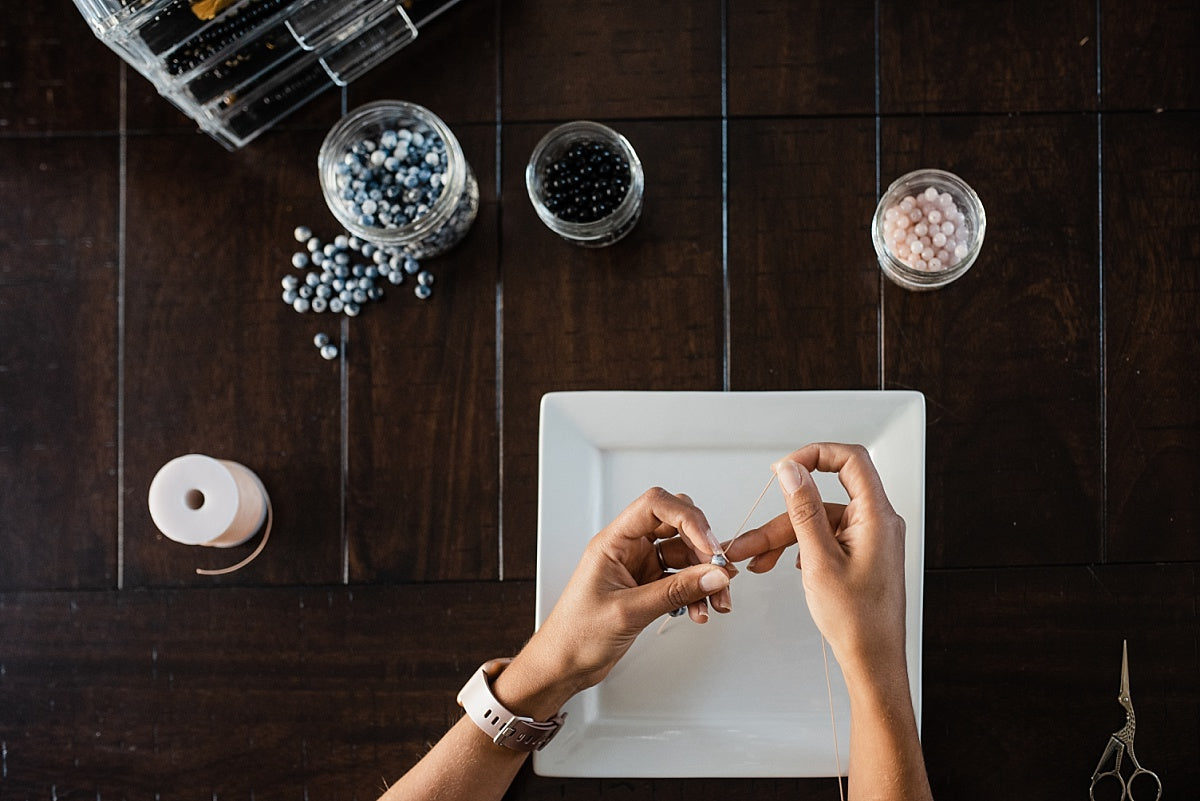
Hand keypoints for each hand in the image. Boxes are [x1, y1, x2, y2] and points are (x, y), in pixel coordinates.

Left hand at [502, 488, 732, 715]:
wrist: (563, 665)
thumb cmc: (576, 635)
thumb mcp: (629, 612)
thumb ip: (675, 592)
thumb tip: (714, 576)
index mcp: (613, 541)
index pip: (655, 506)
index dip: (688, 519)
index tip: (709, 546)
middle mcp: (628, 548)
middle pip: (677, 527)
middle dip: (703, 548)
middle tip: (720, 573)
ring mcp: (639, 567)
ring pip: (685, 556)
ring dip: (706, 576)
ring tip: (716, 601)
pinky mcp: (648, 586)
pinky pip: (682, 580)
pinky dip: (696, 593)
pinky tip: (700, 610)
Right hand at [724, 443, 907, 677]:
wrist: (873, 660)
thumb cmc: (858, 620)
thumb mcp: (819, 560)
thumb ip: (802, 509)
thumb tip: (791, 470)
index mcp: (876, 516)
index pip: (850, 460)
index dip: (815, 455)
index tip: (784, 467)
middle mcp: (876, 522)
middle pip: (821, 499)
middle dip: (781, 518)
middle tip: (750, 538)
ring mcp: (869, 539)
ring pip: (817, 522)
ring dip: (783, 539)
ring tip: (755, 559)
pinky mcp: (860, 553)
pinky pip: (824, 538)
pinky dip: (799, 547)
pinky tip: (782, 564)